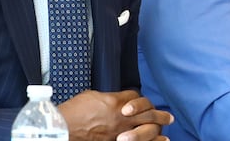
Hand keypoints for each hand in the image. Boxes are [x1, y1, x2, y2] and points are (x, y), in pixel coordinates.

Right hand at [58, 90, 173, 140]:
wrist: (61, 130)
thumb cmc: (71, 114)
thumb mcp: (92, 97)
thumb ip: (107, 99)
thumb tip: (114, 102)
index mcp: (115, 103)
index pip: (135, 97)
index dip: (138, 99)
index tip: (140, 102)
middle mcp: (122, 118)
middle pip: (148, 112)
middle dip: (159, 114)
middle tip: (168, 116)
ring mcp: (121, 132)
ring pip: (148, 128)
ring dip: (160, 126)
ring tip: (168, 125)